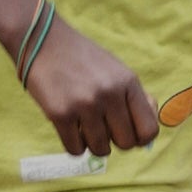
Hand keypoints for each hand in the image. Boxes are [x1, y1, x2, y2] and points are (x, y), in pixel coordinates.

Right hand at [5, 13, 156, 159]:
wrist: (42, 41)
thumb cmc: (82, 59)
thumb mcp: (116, 70)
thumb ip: (135, 98)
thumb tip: (148, 135)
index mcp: (128, 82)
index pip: (149, 130)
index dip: (140, 139)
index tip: (128, 133)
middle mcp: (110, 94)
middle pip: (126, 144)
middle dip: (115, 142)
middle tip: (103, 130)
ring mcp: (85, 105)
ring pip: (100, 150)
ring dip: (93, 144)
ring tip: (85, 128)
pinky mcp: (60, 114)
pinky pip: (75, 150)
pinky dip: (74, 145)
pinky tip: (70, 129)